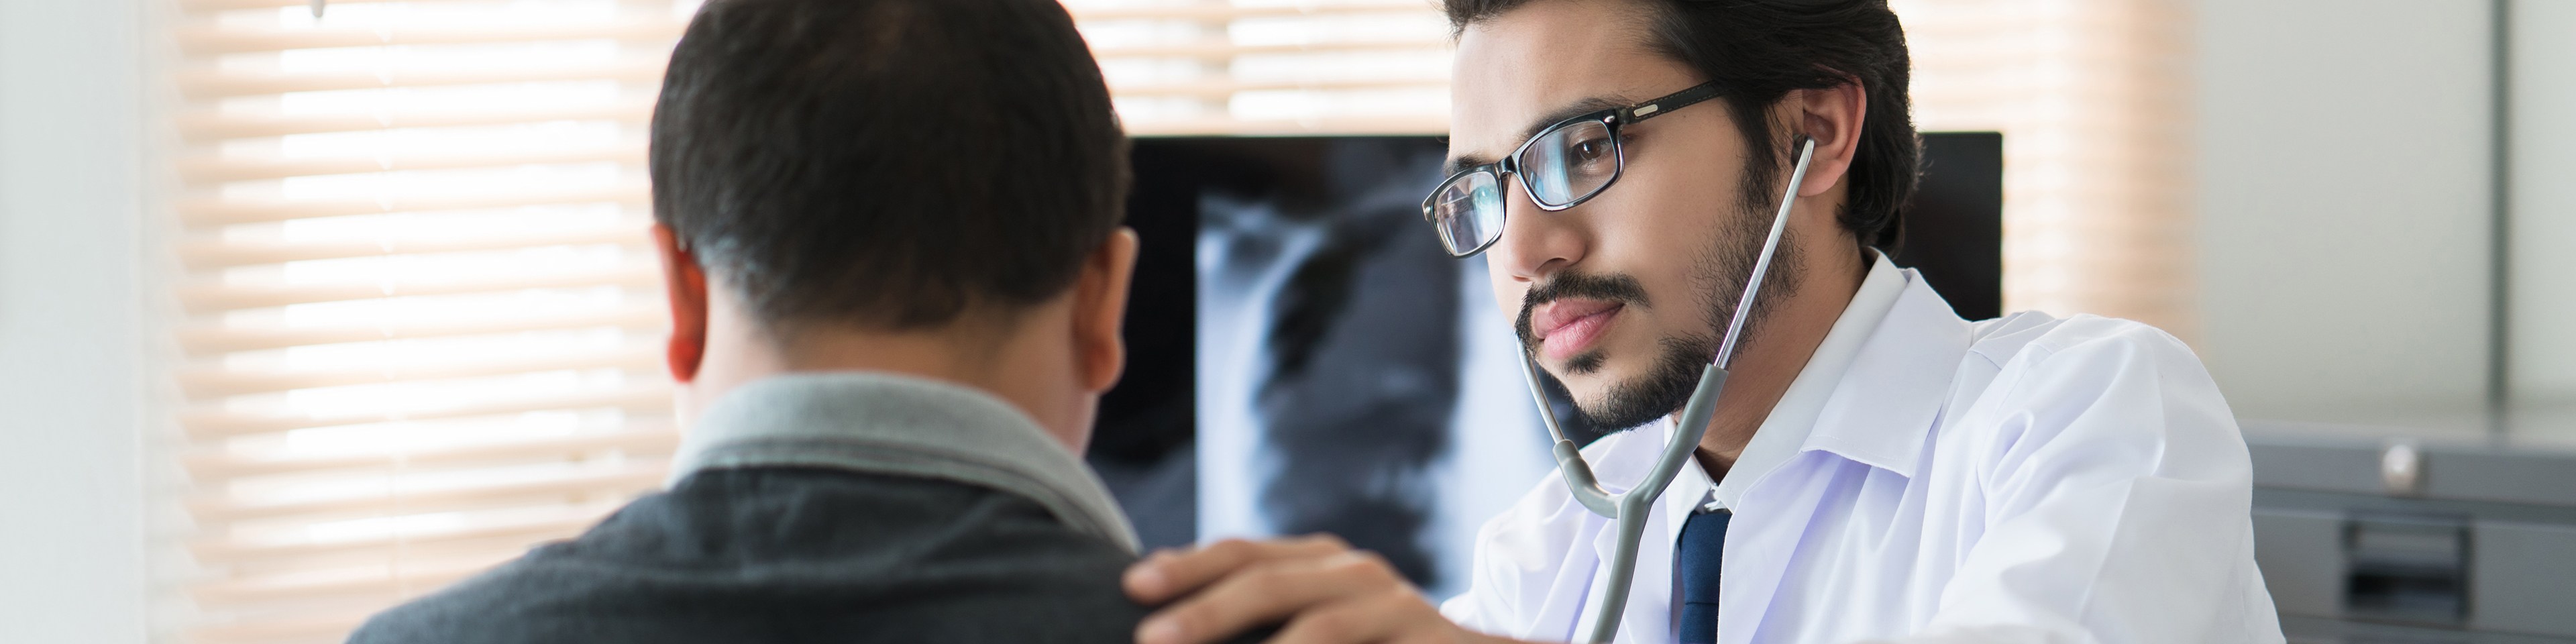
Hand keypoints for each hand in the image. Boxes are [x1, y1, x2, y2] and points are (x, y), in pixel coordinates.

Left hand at [1124, 535, 1494, 643]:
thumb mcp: (1315, 622)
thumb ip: (1256, 619)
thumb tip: (1161, 633)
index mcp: (1317, 562)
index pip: (1243, 553)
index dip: (1187, 566)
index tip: (1131, 585)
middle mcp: (1355, 573)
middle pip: (1270, 581)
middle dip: (1206, 609)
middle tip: (1150, 640)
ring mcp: (1397, 606)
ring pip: (1322, 626)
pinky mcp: (1433, 643)